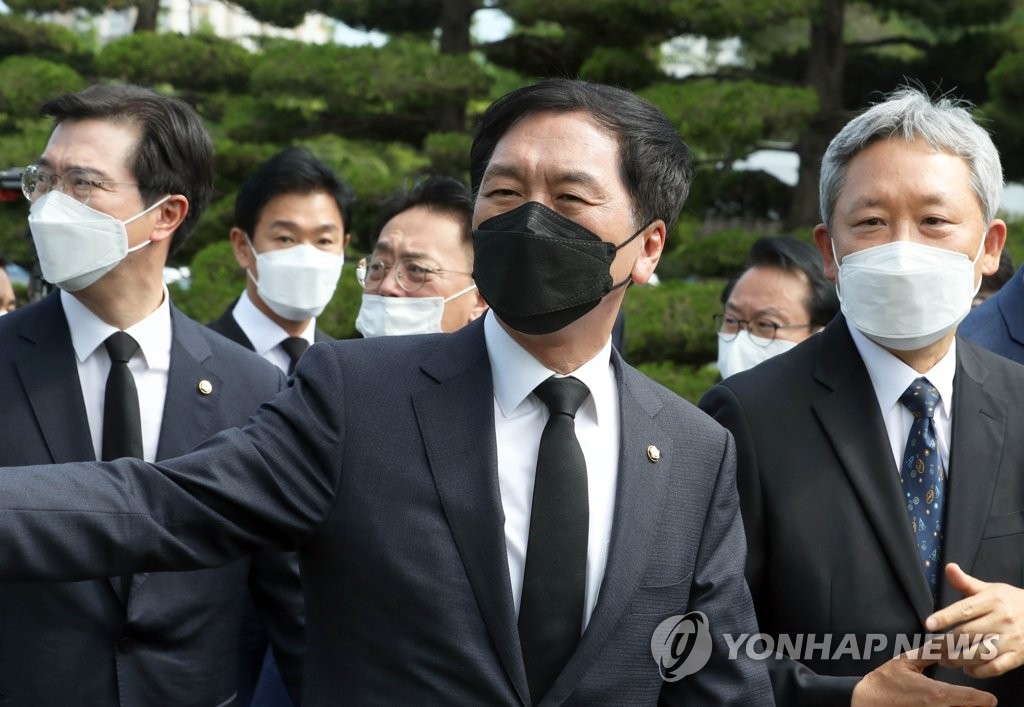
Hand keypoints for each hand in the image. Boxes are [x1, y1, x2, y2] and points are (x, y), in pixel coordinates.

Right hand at [851, 648, 996, 705]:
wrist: (868, 701)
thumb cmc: (884, 681)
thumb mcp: (906, 661)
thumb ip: (929, 654)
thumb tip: (946, 644)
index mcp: (936, 693)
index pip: (969, 698)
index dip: (983, 698)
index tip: (990, 698)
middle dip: (971, 703)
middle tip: (977, 698)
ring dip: (959, 705)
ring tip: (962, 700)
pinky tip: (941, 702)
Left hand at [925, 563, 1023, 677]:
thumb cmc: (1010, 601)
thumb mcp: (990, 589)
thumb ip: (966, 583)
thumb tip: (949, 567)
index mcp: (993, 600)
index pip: (964, 609)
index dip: (944, 617)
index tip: (929, 624)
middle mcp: (1002, 619)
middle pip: (968, 633)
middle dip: (946, 643)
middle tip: (931, 648)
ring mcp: (1012, 639)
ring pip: (980, 653)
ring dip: (958, 659)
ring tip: (944, 659)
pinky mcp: (1019, 656)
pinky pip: (996, 667)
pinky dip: (979, 672)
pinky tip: (967, 669)